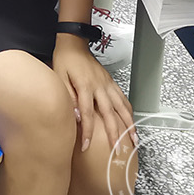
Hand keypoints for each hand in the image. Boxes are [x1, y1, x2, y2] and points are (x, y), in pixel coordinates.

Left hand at [52, 35, 135, 154]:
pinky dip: (129, 111)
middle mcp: (99, 86)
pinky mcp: (111, 82)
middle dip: (115, 134)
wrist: (74, 44)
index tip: (87, 146)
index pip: (86, 114)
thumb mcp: (59, 77)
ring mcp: (107, 84)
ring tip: (133, 140)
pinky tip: (132, 121)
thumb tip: (75, 116)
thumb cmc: (65, 60)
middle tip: (117, 150)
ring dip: (129, 124)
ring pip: (122, 107)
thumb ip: (68, 97)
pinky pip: (123, 98)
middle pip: (109, 114)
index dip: (88, 132)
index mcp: (85, 86)